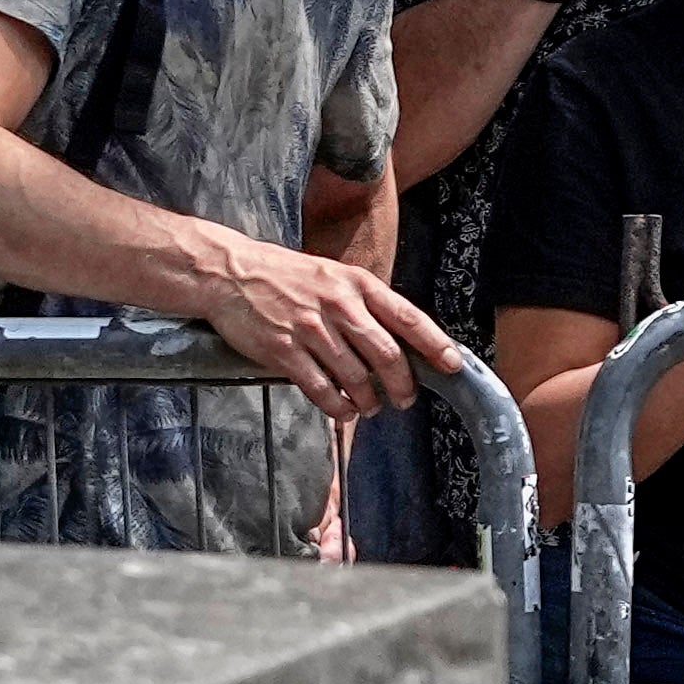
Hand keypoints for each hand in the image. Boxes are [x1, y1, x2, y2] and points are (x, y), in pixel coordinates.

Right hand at [193, 232, 458, 419]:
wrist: (231, 273)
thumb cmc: (286, 275)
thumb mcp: (334, 275)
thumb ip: (365, 304)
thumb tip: (399, 339)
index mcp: (358, 284)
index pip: (409, 318)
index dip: (435, 345)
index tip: (453, 365)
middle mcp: (339, 305)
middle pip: (387, 354)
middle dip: (402, 384)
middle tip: (405, 399)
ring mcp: (311, 328)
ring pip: (355, 376)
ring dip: (368, 399)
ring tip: (371, 406)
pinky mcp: (284, 350)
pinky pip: (320, 388)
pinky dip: (336, 406)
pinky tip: (342, 410)